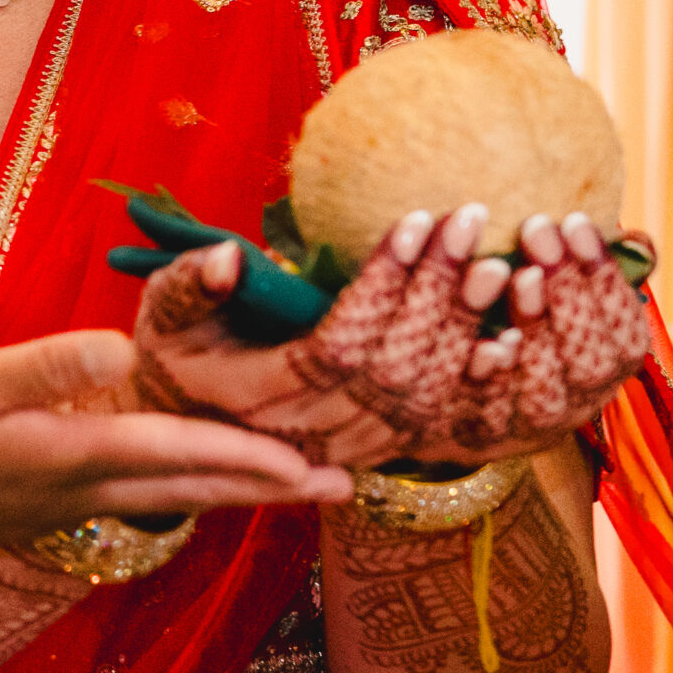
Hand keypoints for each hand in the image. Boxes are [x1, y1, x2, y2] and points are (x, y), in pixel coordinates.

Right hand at [0, 328, 352, 568]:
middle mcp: (78, 490)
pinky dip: (182, 490)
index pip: (179, 455)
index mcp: (69, 455)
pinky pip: (135, 499)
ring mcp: (59, 504)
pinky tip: (185, 484)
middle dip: (268, 488)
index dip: (249, 457)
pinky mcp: (39, 505)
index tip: (313, 466)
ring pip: (168, 499)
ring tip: (285, 487)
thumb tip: (121, 345)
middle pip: (192, 489)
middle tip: (340, 489)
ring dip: (233, 492)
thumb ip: (46, 365)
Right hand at [130, 205, 651, 466]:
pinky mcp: (371, 451)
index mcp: (256, 397)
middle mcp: (307, 435)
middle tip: (476, 224)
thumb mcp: (160, 311)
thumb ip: (188, 283)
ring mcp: (344, 451)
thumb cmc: (172, 349)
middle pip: (397, 370)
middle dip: (441, 294)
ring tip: (502, 261)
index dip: (386, 285)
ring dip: (467, 329)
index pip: (339, 344)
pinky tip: (511, 332)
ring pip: (426, 398)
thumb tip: (227, 255)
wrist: (181, 424)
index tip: (418, 220)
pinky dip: (476, 380)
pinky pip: (437, 422)